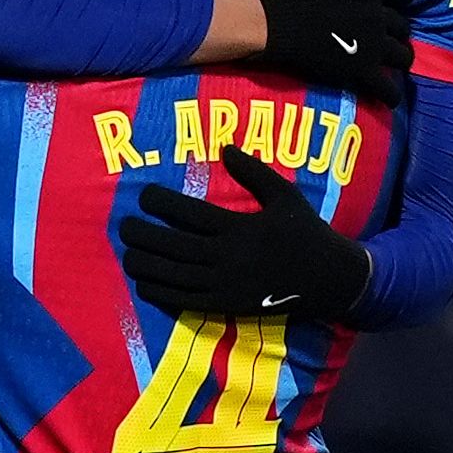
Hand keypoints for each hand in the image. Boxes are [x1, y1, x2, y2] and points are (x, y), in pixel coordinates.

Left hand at [123, 146, 372, 317]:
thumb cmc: (306, 233)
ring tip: (127, 254)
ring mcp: (225, 284)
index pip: (189, 213)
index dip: (160, 203)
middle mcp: (228, 257)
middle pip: (173, 246)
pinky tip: (144, 284)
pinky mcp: (226, 305)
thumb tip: (225, 147)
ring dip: (145, 265)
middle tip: (124, 226)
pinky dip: (161, 293)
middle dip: (143, 235)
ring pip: (174, 276)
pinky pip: (186, 300)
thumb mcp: (285, 196)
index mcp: (240, 228)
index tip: (143, 195)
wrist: (328, 279)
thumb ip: (254, 172)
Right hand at [248, 0, 410, 94]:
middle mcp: (378, 18)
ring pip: (403, 57)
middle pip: (403, 27)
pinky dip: (390, 94)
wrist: (283, 22)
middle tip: (390, 42)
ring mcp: (374, 46)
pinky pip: (388, 89)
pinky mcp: (365, 71)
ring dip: (400, 62)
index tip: (383, 6)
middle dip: (398, 34)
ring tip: (395, 69)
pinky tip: (390, 99)